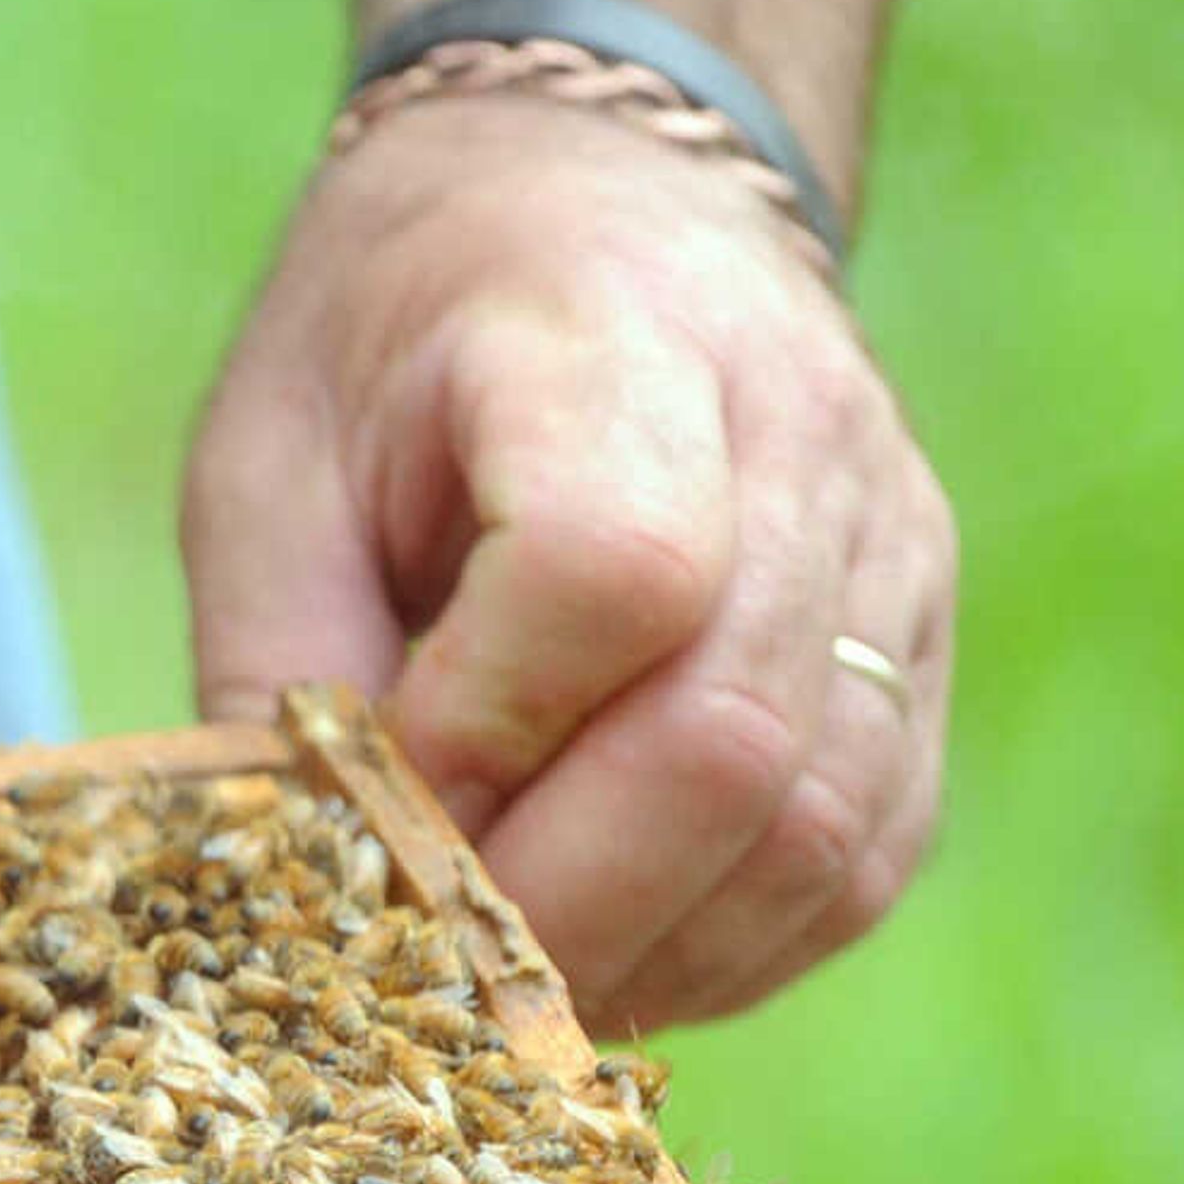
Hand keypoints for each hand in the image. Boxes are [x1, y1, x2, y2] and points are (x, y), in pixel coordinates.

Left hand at [181, 92, 953, 1031]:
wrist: (586, 206)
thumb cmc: (390, 347)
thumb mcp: (264, 467)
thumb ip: (280, 671)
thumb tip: (314, 899)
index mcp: (615, 343)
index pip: (616, 571)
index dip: (484, 733)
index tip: (376, 802)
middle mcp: (803, 441)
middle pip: (728, 743)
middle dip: (559, 904)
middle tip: (425, 978)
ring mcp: (891, 552)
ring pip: (814, 832)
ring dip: (644, 948)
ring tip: (505, 976)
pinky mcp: (918, 652)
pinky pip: (857, 860)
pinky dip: (725, 944)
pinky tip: (610, 945)